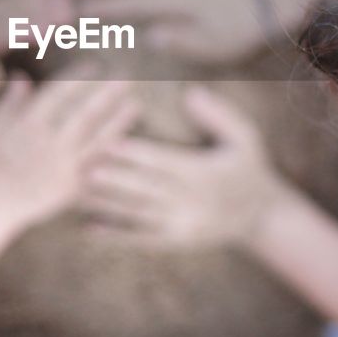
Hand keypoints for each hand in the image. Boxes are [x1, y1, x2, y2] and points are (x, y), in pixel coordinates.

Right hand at [0, 68, 140, 236]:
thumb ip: (10, 100)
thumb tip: (20, 75)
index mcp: (29, 123)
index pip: (59, 93)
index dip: (80, 77)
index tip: (97, 64)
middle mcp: (50, 141)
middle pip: (85, 112)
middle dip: (107, 92)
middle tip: (127, 76)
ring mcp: (62, 166)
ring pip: (96, 138)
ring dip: (117, 120)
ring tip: (135, 104)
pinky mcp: (70, 187)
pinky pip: (96, 167)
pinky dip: (111, 154)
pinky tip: (127, 142)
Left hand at [81, 87, 288, 248]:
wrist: (261, 217)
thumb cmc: (248, 168)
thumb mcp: (244, 138)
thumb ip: (219, 115)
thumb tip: (191, 93)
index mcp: (203, 174)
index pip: (163, 161)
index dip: (136, 152)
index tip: (109, 140)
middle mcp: (190, 202)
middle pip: (145, 188)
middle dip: (113, 178)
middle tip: (82, 166)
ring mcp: (181, 225)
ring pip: (138, 214)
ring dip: (106, 205)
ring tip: (76, 193)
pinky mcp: (175, 242)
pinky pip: (141, 239)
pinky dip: (115, 236)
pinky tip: (89, 229)